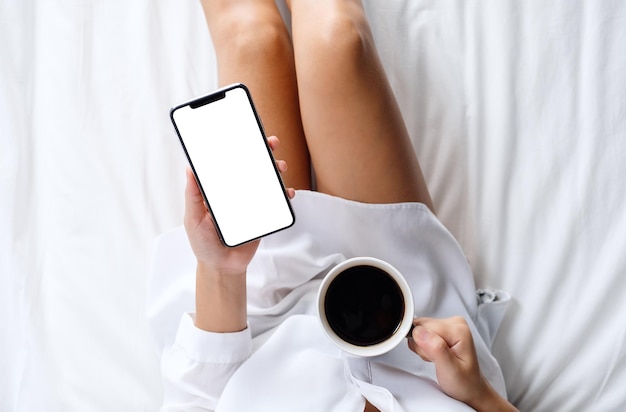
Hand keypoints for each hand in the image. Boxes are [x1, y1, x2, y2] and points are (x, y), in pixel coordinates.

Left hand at [183, 135, 294, 273]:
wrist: (221, 267)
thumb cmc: (203, 243)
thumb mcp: (193, 218)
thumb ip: (193, 195)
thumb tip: (189, 169)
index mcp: (220, 190)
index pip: (230, 163)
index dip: (238, 148)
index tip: (245, 134)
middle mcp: (237, 193)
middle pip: (252, 167)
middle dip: (263, 152)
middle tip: (270, 143)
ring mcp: (252, 203)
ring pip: (267, 181)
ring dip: (276, 170)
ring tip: (280, 167)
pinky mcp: (263, 216)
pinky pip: (277, 202)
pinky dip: (285, 195)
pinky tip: (288, 193)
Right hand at [408, 317, 517, 410]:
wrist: (470, 386)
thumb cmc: (464, 381)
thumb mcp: (450, 370)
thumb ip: (436, 349)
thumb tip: (419, 332)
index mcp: (458, 330)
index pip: (424, 328)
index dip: (423, 346)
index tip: (433, 357)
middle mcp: (454, 323)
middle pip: (421, 327)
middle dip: (422, 346)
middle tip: (436, 360)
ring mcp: (448, 324)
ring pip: (420, 330)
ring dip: (423, 347)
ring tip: (437, 359)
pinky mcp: (442, 328)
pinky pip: (421, 332)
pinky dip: (424, 346)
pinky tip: (435, 354)